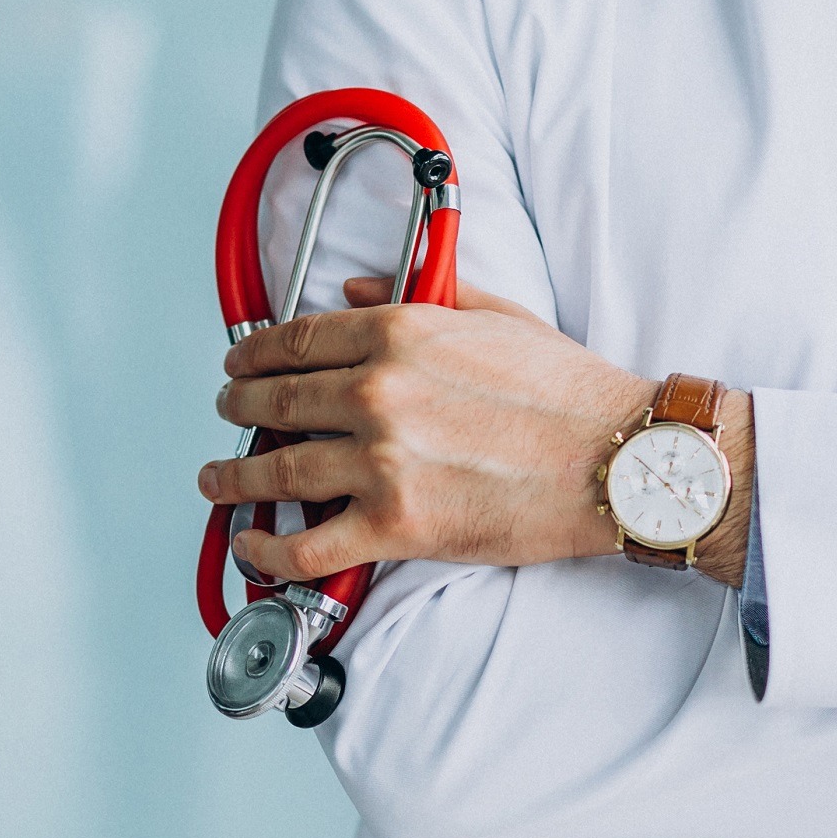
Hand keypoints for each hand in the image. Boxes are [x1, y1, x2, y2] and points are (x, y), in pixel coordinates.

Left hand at [198, 276, 750, 585]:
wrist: (618, 462)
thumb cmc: (569, 394)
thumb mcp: (495, 315)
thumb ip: (418, 295)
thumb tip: (355, 286)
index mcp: (400, 335)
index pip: (297, 340)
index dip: (253, 353)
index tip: (238, 361)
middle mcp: (378, 394)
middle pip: (274, 400)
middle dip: (237, 407)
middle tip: (227, 412)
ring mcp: (381, 463)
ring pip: (275, 472)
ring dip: (233, 476)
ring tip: (217, 478)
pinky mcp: (395, 526)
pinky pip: (306, 546)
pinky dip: (267, 551)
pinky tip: (252, 545)